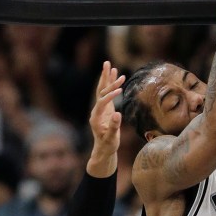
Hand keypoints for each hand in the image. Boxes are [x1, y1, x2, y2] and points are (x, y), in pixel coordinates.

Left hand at [87, 61, 123, 176]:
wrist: (104, 150)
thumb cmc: (108, 146)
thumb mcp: (111, 139)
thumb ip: (114, 127)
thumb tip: (118, 114)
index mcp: (96, 118)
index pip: (102, 102)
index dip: (109, 96)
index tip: (119, 90)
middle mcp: (96, 111)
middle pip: (100, 91)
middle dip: (104, 78)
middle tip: (108, 64)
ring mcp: (101, 109)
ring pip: (103, 90)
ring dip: (107, 78)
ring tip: (110, 65)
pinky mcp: (106, 109)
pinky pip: (107, 94)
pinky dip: (111, 85)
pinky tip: (115, 76)